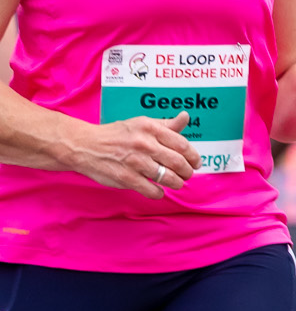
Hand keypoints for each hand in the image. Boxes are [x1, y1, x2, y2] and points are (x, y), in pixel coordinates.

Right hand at [71, 111, 197, 197]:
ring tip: (177, 183)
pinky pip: (151, 190)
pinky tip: (158, 190)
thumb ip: (165, 125)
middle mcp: (145, 144)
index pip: (182, 144)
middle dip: (187, 172)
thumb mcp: (141, 123)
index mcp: (151, 128)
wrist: (84, 145)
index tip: (196, 163)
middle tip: (188, 175)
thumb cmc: (116, 135)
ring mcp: (135, 162)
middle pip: (178, 162)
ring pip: (167, 177)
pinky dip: (159, 193)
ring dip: (176, 183)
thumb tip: (186, 117)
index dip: (193, 156)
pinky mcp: (125, 178)